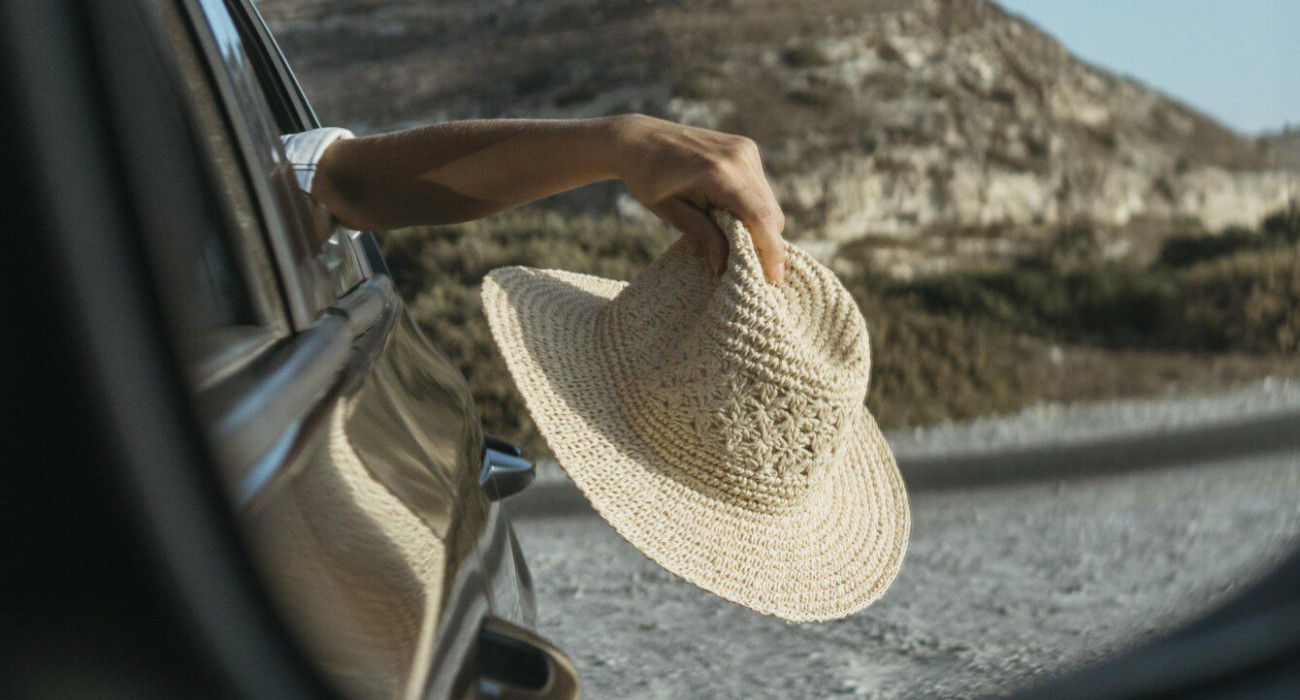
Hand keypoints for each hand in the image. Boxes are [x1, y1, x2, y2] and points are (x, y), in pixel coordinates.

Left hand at [609, 115, 786, 282]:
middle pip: (771, 212)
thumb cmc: (648, 178)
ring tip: (731, 239)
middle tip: (750, 267)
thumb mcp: (671, 212)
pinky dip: (753, 207)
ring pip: (769, 201)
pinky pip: (760, 187)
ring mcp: (745, 149)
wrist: (639, 138)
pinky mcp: (746, 148)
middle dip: (767, 242)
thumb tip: (725, 268)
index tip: (774, 278)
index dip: (772, 250)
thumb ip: (703, 237)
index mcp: (719, 173)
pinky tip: (728, 214)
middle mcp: (739, 157)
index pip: (760, 217)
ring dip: (760, 225)